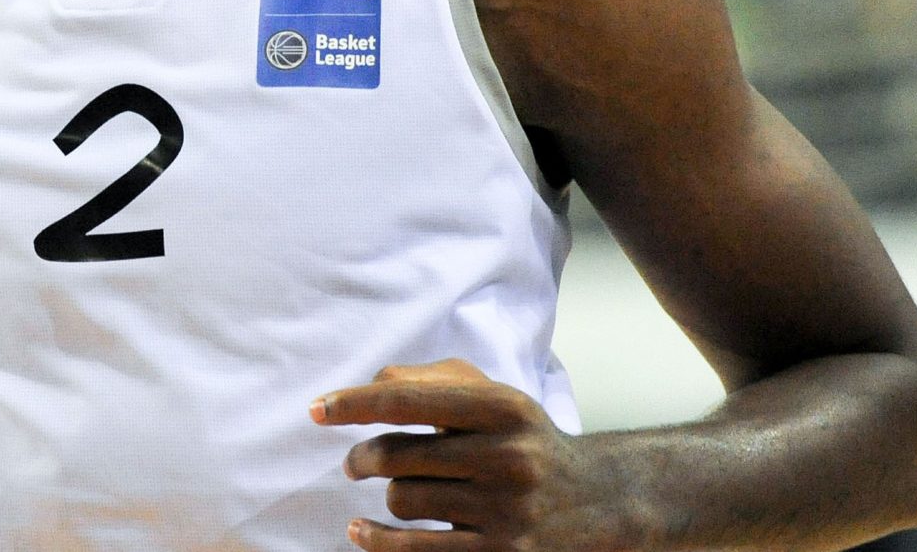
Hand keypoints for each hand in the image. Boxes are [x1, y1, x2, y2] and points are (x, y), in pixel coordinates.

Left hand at [313, 359, 624, 550]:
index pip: (409, 398)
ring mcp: (506, 511)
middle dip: (362, 458)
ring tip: (396, 493)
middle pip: (395, 455)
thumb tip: (371, 384)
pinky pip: (415, 551)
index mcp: (503, 407)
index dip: (355, 402)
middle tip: (354, 462)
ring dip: (386, 498)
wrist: (599, 502)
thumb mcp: (493, 398)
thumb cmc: (524, 440)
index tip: (316, 409)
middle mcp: (508, 456)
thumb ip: (432, 381)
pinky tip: (360, 533)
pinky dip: (376, 541)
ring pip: (402, 501)